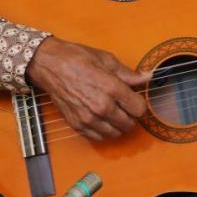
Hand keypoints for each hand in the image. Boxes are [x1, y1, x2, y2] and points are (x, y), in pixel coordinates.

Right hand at [26, 37, 150, 141]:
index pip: (139, 109)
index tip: (137, 99)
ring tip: (115, 113)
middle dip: (131, 115)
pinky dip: (105, 131)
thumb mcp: (107, 60)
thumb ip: (129, 74)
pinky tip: (103, 120)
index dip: (141, 104)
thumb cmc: (77, 59)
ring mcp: (88, 118)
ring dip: (119, 125)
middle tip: (126, 106)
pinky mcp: (77, 125)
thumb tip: (147, 77)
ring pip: (116, 134)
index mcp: (111, 88)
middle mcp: (101, 107)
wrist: (49, 65)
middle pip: (129, 124)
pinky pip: (99, 138)